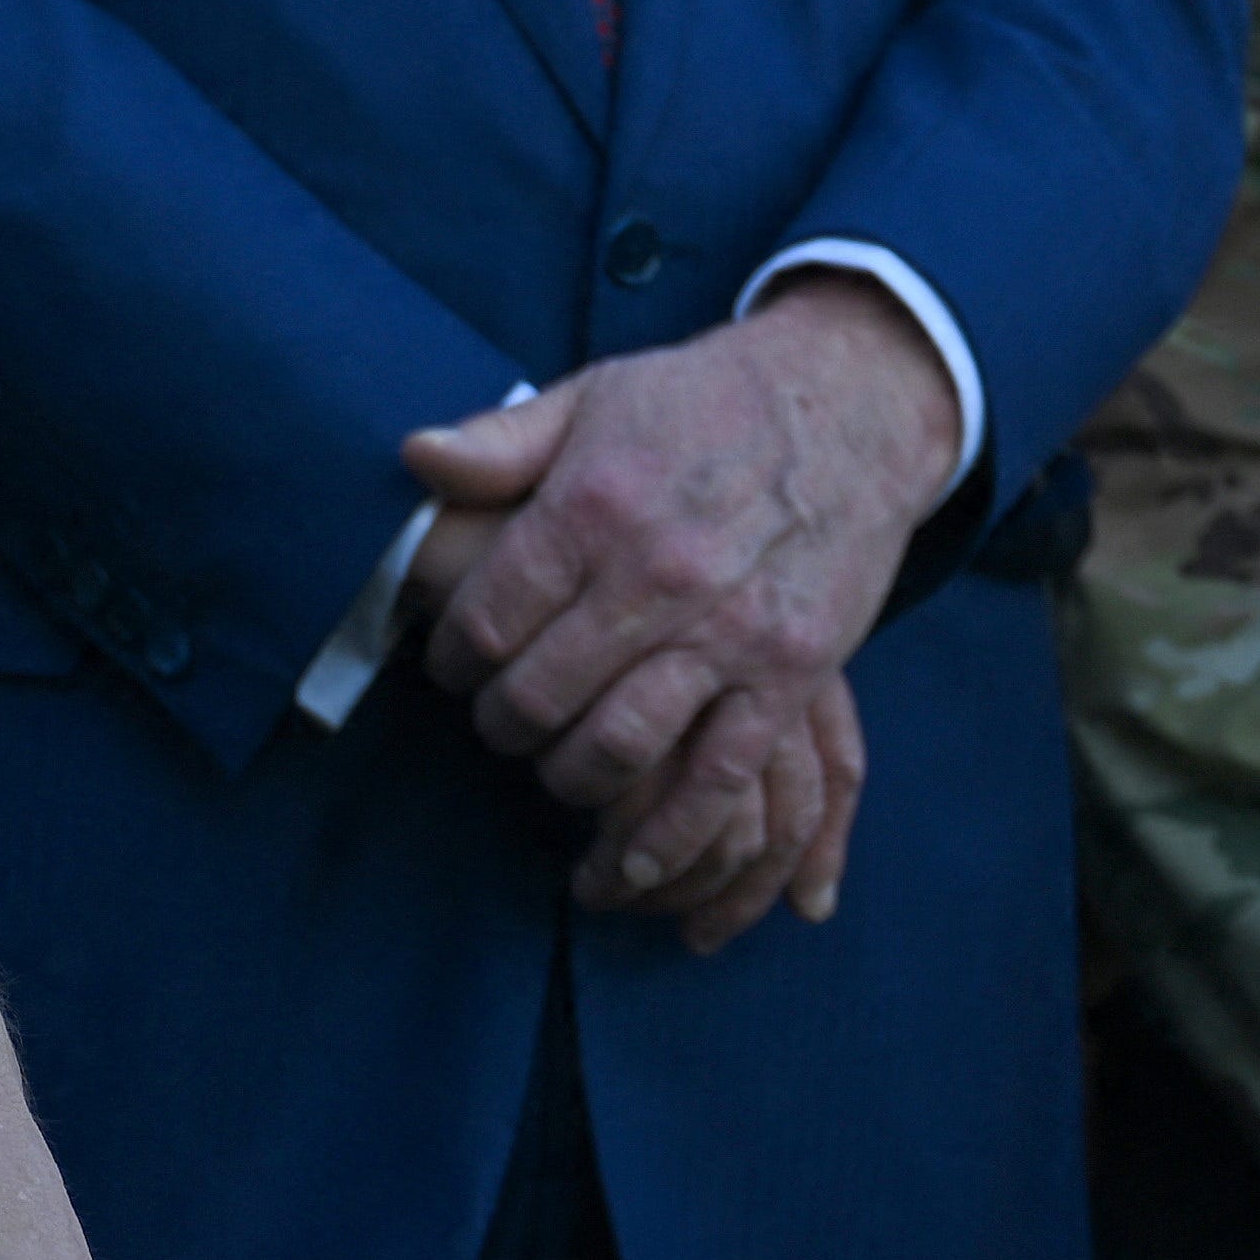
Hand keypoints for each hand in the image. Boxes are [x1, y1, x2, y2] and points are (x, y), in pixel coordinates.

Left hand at [394, 274, 965, 954]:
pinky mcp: (788, 673)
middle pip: (542, 692)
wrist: (846, 403)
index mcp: (594, 504)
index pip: (487, 618)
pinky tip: (630, 864)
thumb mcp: (592, 395)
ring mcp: (728, 631)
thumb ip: (500, 442)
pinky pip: (720, 778)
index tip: (449, 666)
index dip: (450, 658)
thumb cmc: (703, 401)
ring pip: (621, 747)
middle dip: (501, 726)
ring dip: (569, 781)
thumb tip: (414, 459)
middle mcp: (656, 573)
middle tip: (496, 727)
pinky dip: (669, 835)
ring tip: (554, 774)